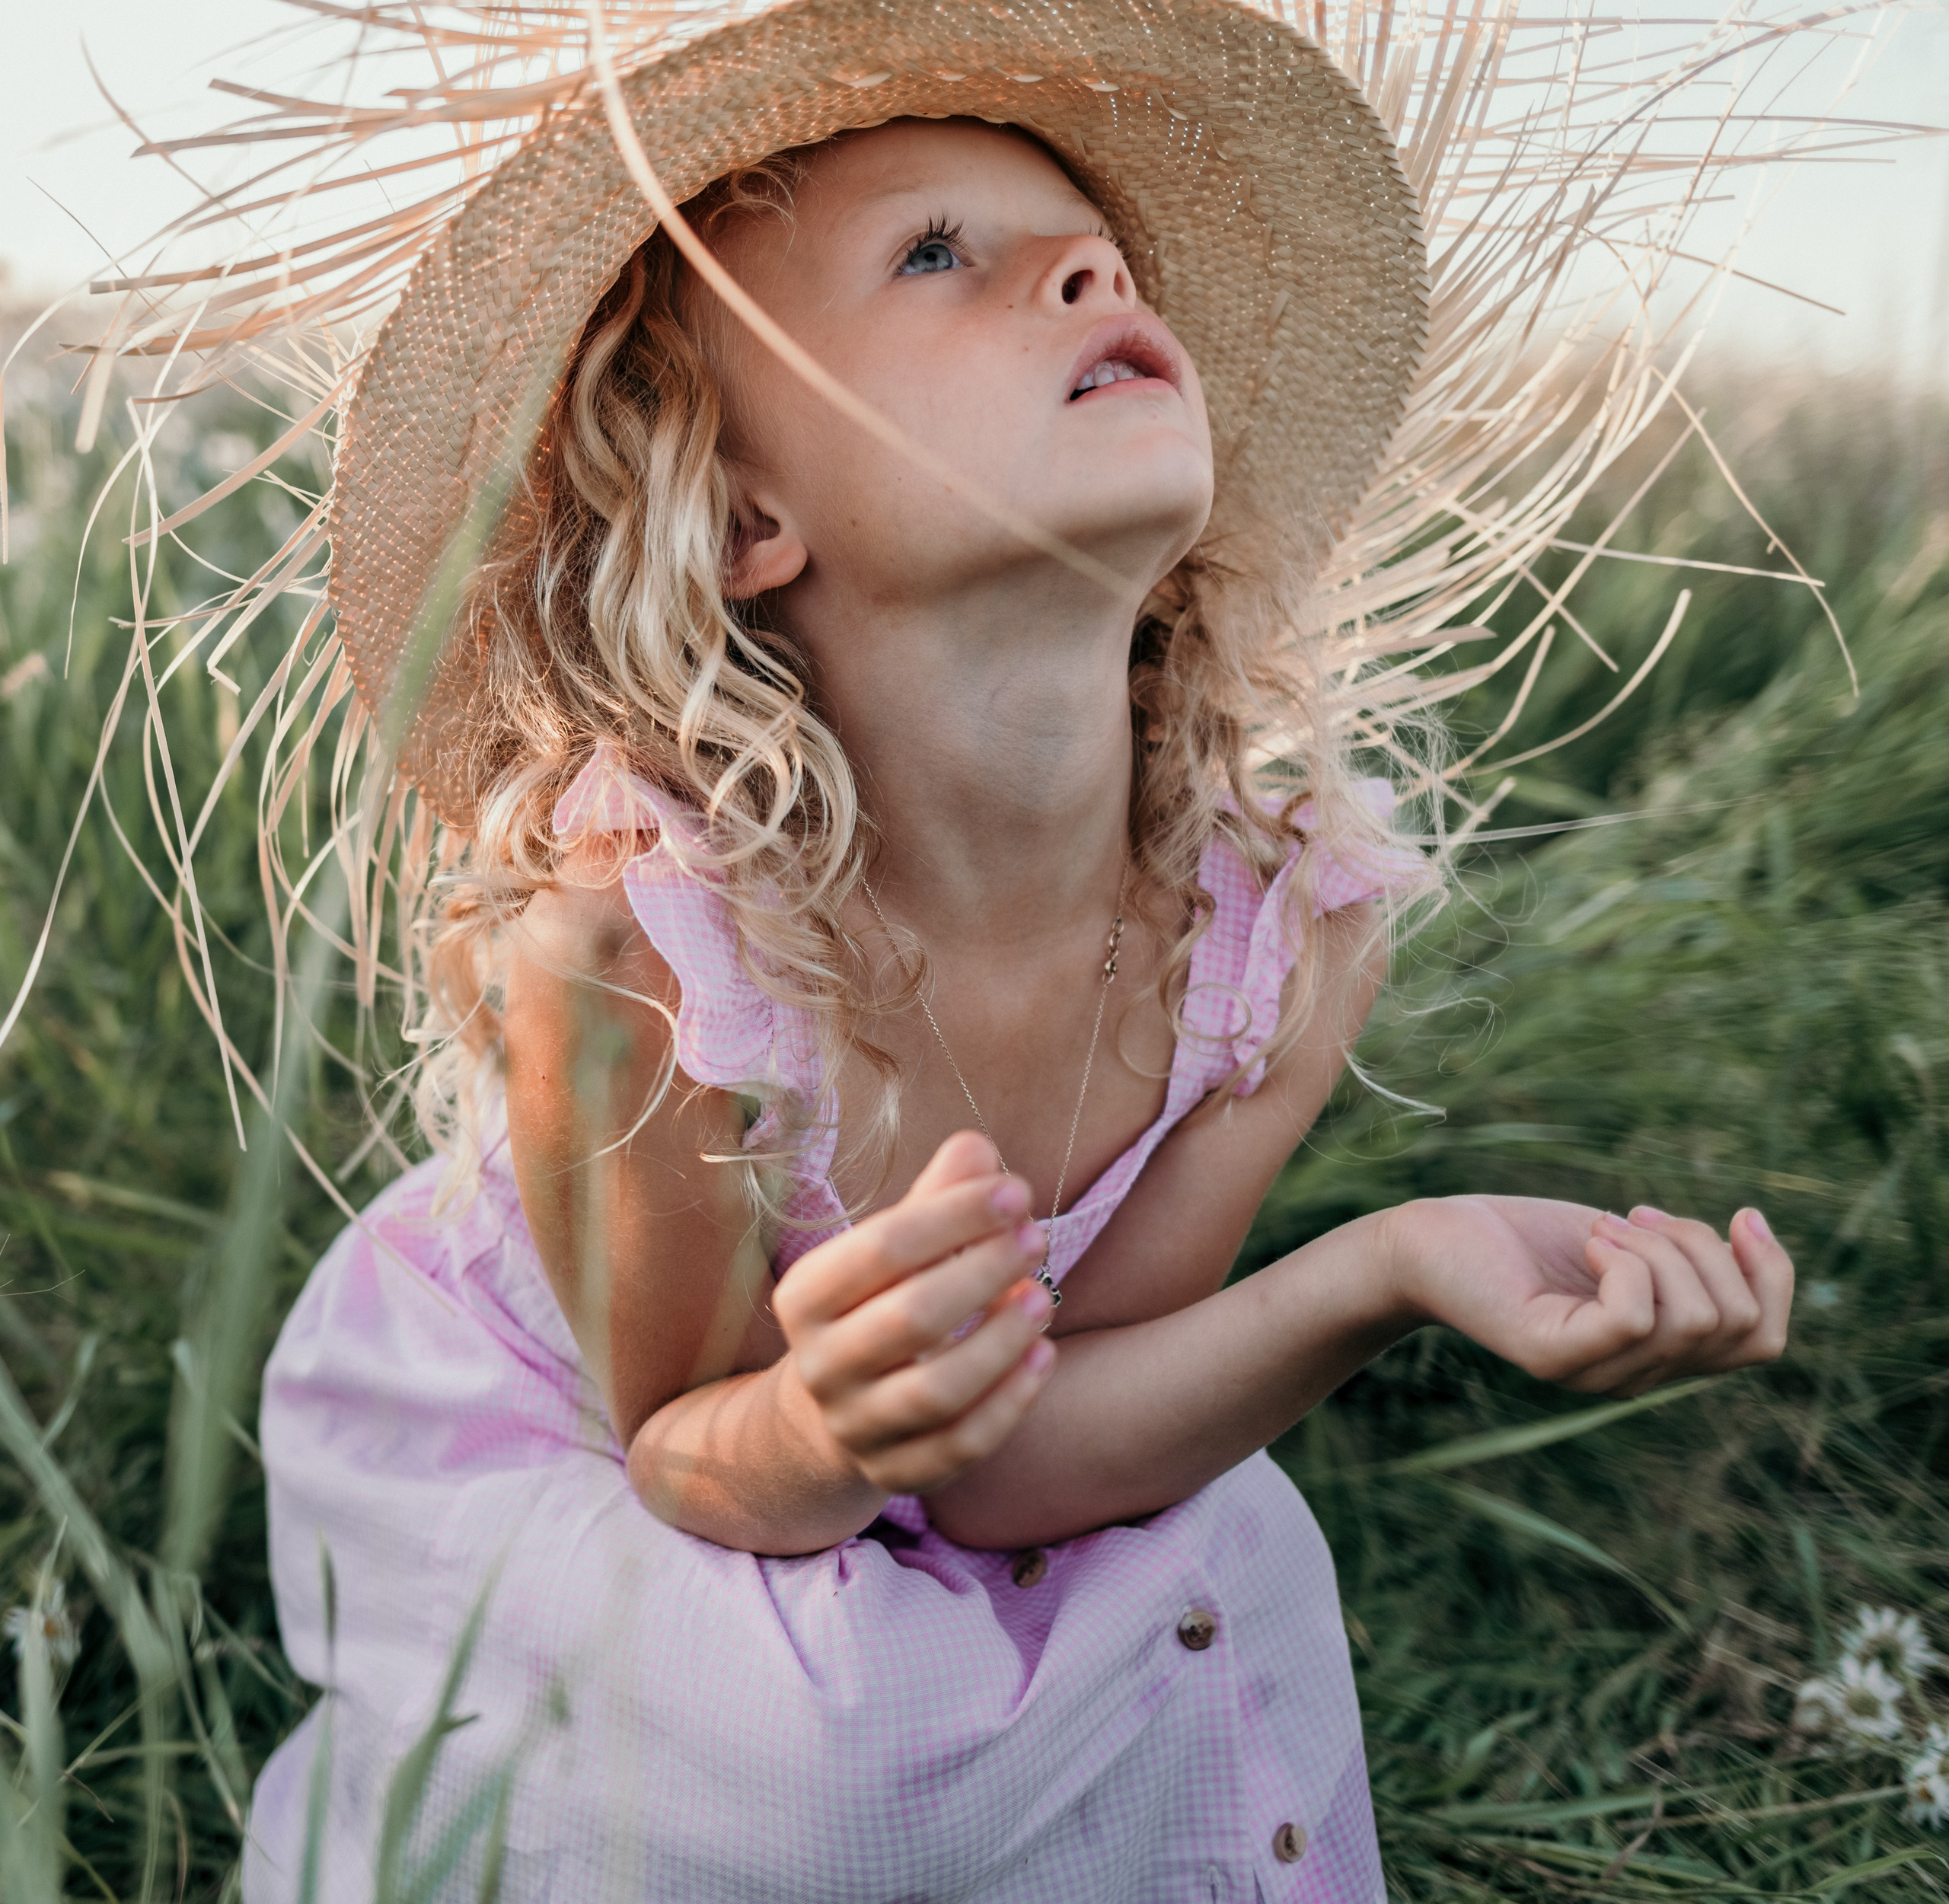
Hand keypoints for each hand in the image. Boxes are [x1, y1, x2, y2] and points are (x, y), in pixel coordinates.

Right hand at [772, 1131, 1058, 1493]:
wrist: (838, 1408)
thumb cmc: (879, 1302)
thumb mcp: (891, 1249)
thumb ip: (933, 1198)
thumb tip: (977, 1147)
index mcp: (806, 1296)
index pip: (880, 1249)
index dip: (952, 1216)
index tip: (1015, 1190)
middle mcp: (820, 1366)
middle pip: (909, 1320)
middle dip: (981, 1272)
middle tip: (1036, 1237)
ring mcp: (856, 1427)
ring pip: (935, 1392)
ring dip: (999, 1341)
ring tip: (1044, 1296)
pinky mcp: (896, 1474)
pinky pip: (960, 1446)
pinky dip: (1009, 1402)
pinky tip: (1043, 1355)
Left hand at [1386, 1195, 1792, 1395]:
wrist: (1429, 1242)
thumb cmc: (1522, 1239)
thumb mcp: (1626, 1242)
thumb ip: (1687, 1258)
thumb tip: (1758, 1236)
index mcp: (1661, 1353)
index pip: (1765, 1341)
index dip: (1775, 1274)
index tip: (1739, 1216)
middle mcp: (1636, 1377)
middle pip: (1739, 1323)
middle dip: (1704, 1248)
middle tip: (1633, 1217)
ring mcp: (1595, 1374)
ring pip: (1695, 1317)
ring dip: (1660, 1247)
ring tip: (1604, 1227)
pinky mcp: (1553, 1357)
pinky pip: (1634, 1317)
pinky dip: (1626, 1262)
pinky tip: (1589, 1243)